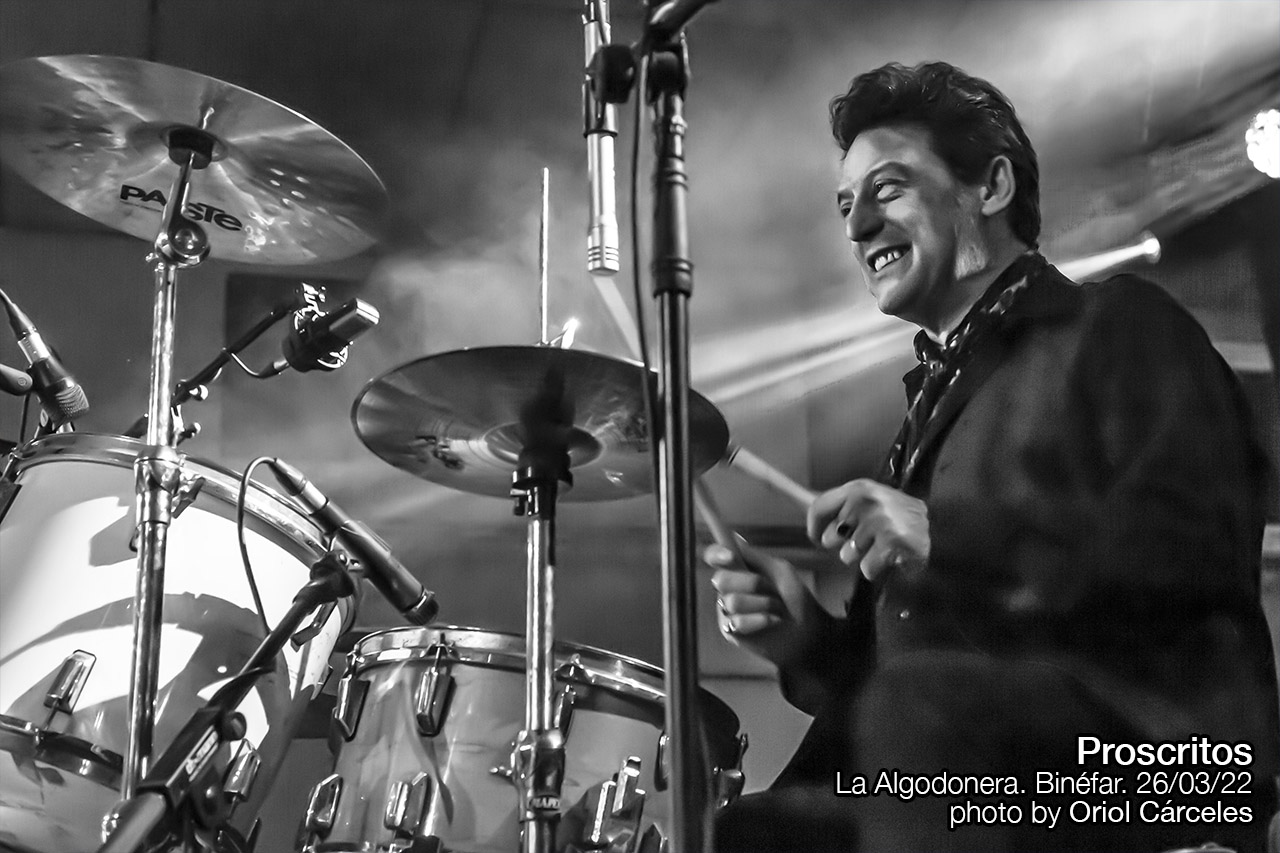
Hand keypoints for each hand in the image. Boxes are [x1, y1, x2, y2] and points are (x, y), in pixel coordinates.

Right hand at [705, 539, 835, 668]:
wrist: (808, 629)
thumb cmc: (796, 598)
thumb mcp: (779, 570)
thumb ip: (754, 556)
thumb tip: (732, 537)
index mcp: (738, 570)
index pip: (714, 556)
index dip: (716, 554)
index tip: (731, 557)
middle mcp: (728, 588)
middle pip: (720, 579)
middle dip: (751, 583)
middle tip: (771, 590)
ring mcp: (727, 610)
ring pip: (732, 601)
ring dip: (762, 604)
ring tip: (777, 609)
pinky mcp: (731, 631)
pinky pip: (738, 622)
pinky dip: (761, 619)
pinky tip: (773, 621)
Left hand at [806, 478, 929, 580]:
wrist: (945, 530)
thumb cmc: (904, 520)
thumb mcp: (874, 504)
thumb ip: (846, 510)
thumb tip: (816, 525)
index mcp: (859, 487)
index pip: (819, 506)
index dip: (813, 527)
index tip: (816, 539)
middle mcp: (866, 499)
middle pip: (831, 536)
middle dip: (845, 546)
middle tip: (870, 542)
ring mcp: (879, 519)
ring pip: (848, 555)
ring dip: (864, 557)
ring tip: (885, 548)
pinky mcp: (892, 541)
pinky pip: (867, 568)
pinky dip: (878, 569)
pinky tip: (894, 558)